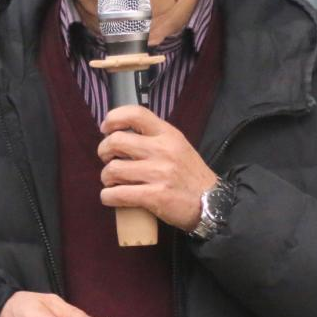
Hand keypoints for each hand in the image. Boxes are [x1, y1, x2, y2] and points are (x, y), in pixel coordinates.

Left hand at [98, 105, 217, 230]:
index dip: (114, 118)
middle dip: (103, 151)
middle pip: (116, 141)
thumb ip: (154, 137)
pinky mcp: (155, 196)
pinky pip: (118, 194)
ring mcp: (159, 173)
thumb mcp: (178, 146)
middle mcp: (163, 150)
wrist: (213, 202)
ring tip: (112, 181)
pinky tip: (111, 197)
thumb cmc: (190, 175)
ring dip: (106, 177)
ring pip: (113, 169)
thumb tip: (121, 134)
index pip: (135, 114)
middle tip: (107, 160)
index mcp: (168, 134)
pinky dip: (108, 196)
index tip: (106, 128)